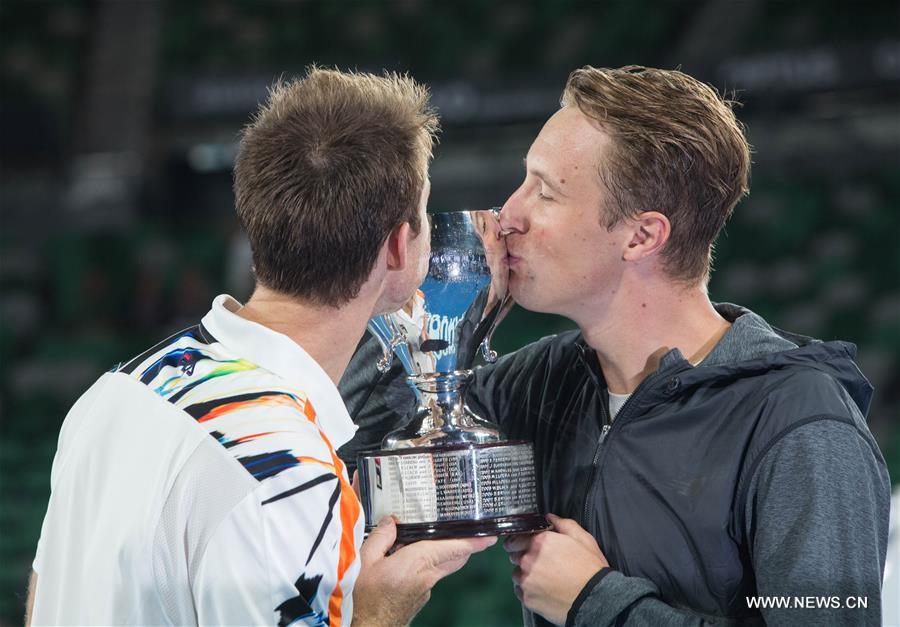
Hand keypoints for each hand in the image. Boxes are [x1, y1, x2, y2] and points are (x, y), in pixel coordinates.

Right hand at [353, 517, 496, 626]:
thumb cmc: (366, 598)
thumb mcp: (365, 560)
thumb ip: (381, 537)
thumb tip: (392, 521)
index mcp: (417, 562)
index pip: (454, 548)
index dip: (474, 541)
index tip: (490, 535)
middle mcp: (427, 575)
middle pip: (456, 557)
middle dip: (466, 545)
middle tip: (472, 532)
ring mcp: (426, 588)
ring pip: (443, 565)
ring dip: (444, 552)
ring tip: (429, 539)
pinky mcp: (421, 596)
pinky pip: (431, 574)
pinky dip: (428, 564)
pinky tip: (410, 560)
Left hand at [504, 514, 608, 625]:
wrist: (595, 599)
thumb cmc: (590, 568)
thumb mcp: (583, 539)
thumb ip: (563, 524)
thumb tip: (550, 517)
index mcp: (540, 542)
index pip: (516, 538)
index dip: (520, 541)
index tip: (523, 544)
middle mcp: (528, 560)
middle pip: (514, 555)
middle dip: (522, 556)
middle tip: (538, 562)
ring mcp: (526, 581)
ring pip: (517, 574)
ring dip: (525, 574)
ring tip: (542, 578)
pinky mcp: (527, 599)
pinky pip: (520, 591)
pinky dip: (528, 590)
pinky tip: (542, 590)